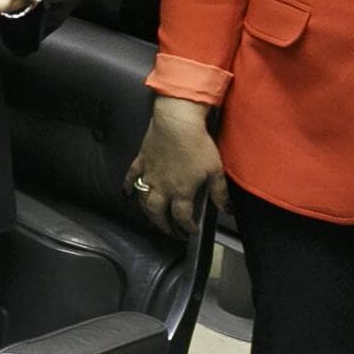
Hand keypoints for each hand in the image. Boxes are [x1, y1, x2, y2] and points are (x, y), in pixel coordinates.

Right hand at [126, 96, 228, 235]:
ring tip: (151, 217)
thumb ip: (219, 193)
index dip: (187, 227)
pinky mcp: (141, 161)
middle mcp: (162, 187)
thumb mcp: (215, 170)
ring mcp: (149, 174)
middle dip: (162, 224)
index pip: (182, 216)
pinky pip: (131, 177)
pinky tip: (126, 193)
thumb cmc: (198, 146)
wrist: (177, 123)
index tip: (191, 230)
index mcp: (182, 191)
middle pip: (157, 212)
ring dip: (146, 211)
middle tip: (168, 230)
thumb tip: (226, 210)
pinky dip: (127, 186)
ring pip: (142, 198)